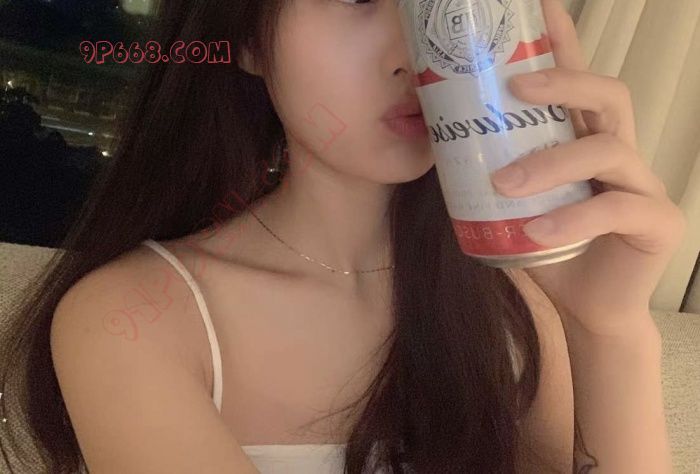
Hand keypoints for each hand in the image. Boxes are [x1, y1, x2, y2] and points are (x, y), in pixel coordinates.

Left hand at [489, 0, 686, 335]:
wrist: (585, 307)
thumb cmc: (546, 247)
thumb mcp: (512, 204)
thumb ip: (489, 170)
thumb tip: (434, 137)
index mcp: (584, 140)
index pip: (576, 80)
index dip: (561, 40)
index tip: (537, 5)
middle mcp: (618, 152)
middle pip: (607, 94)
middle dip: (563, 82)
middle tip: (514, 85)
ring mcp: (642, 184)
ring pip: (608, 150)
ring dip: (553, 163)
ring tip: (507, 184)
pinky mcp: (656, 222)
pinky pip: (616, 209)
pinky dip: (572, 217)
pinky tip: (536, 232)